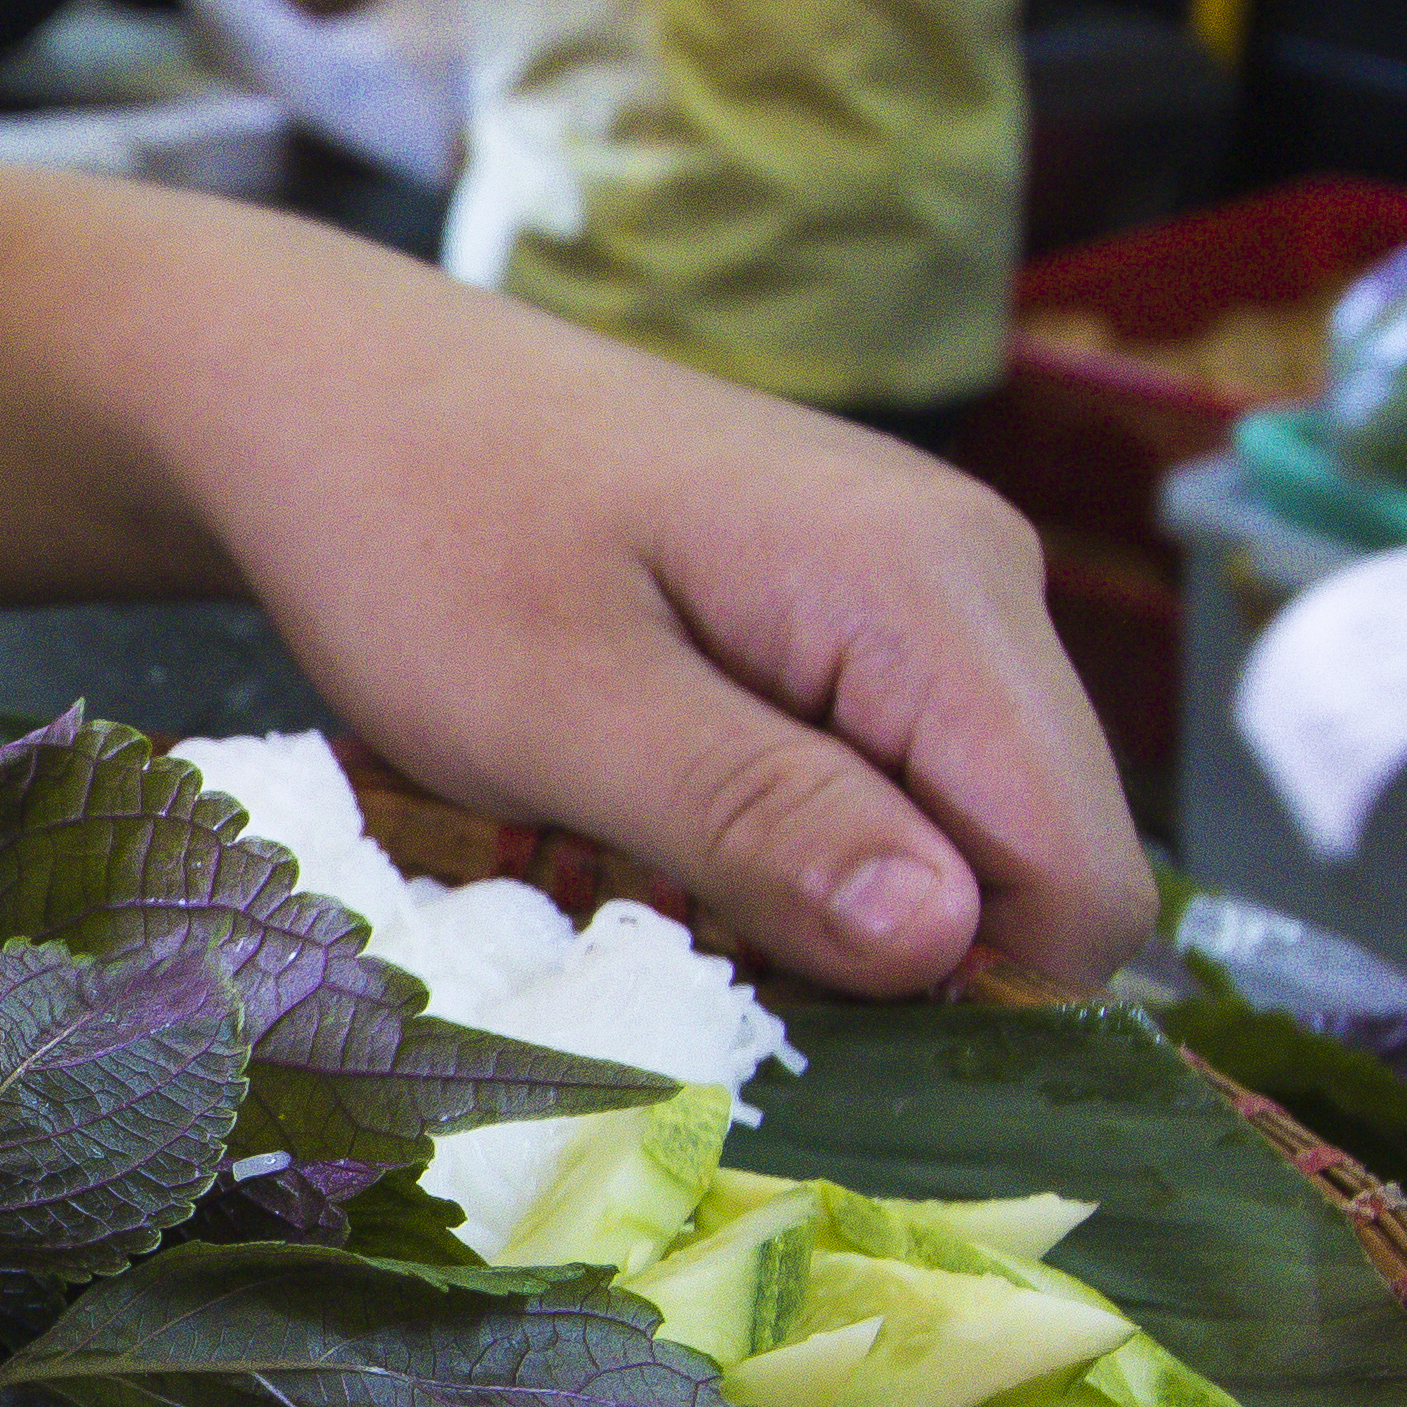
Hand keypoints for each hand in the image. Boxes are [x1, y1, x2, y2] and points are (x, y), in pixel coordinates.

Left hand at [151, 273, 1154, 993]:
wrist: (330, 389)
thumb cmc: (420, 532)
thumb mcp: (566, 711)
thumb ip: (762, 820)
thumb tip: (947, 939)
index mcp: (930, 591)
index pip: (1076, 878)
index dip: (971, 999)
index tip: (788, 1017)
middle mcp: (968, 581)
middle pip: (1034, 865)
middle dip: (892, 959)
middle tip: (682, 952)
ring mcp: (914, 596)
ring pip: (953, 838)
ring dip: (821, 908)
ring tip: (646, 876)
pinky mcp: (847, 621)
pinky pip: (880, 786)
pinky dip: (783, 848)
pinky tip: (652, 828)